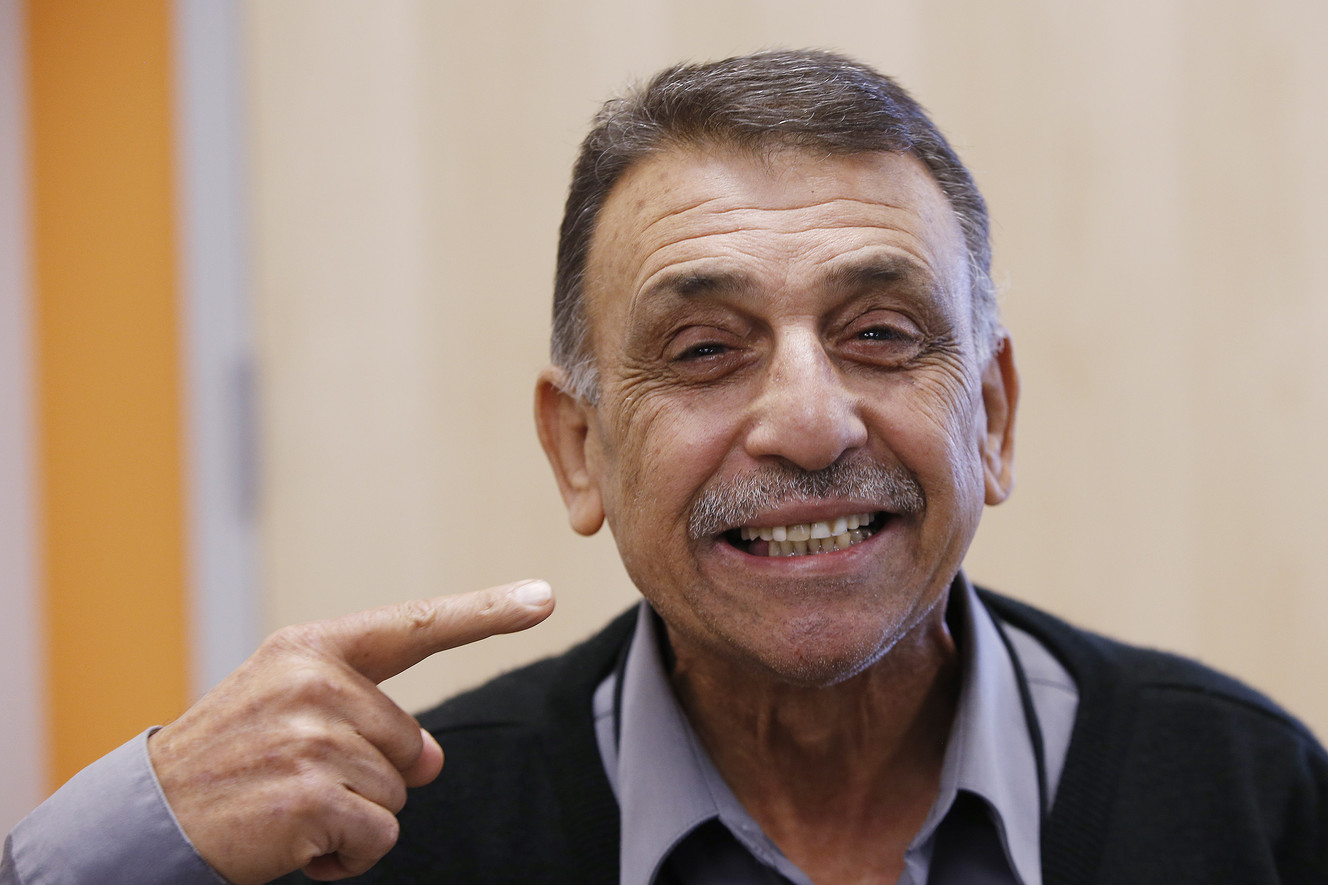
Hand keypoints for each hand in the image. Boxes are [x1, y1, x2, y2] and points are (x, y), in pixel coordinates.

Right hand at [148, 579, 554, 883]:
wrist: (151, 812)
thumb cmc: (233, 755)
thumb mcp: (291, 707)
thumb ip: (369, 715)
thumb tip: (432, 761)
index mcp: (313, 648)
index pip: (415, 626)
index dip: (486, 612)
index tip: (542, 596)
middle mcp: (315, 682)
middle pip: (413, 744)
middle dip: (372, 777)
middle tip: (300, 779)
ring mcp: (312, 739)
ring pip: (398, 795)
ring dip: (354, 818)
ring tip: (290, 806)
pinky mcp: (310, 798)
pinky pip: (378, 837)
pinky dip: (347, 857)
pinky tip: (295, 842)